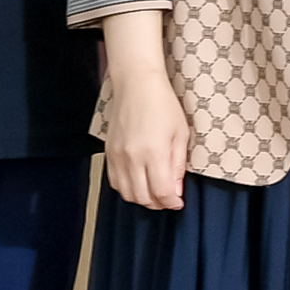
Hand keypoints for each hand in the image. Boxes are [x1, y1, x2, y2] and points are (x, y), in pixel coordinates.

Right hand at [102, 60, 190, 210]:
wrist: (136, 85)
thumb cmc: (162, 104)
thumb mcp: (181, 134)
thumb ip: (178, 165)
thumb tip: (177, 190)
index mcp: (153, 153)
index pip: (161, 192)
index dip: (172, 202)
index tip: (178, 202)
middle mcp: (132, 157)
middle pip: (142, 198)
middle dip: (158, 204)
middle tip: (169, 198)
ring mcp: (117, 156)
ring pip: (126, 193)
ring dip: (142, 199)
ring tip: (155, 192)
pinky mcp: (108, 153)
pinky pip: (114, 182)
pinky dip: (127, 189)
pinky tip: (138, 183)